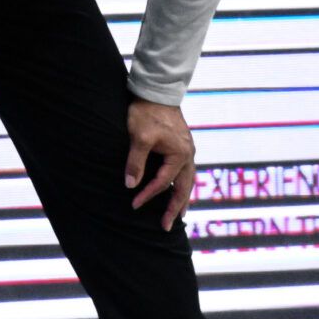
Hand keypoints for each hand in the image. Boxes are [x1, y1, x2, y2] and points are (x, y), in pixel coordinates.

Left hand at [124, 98, 196, 231]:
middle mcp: (188, 154)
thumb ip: (135, 162)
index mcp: (180, 154)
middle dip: (175, 208)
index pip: (163, 182)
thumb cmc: (147, 112)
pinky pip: (184, 171)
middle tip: (166, 227)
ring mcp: (187, 150)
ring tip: (177, 214)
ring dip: (181, 198)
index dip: (148, 195)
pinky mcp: (182, 145)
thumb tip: (130, 185)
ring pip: (187, 180)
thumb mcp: (139, 137)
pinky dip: (180, 184)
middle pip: (184, 188)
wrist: (156, 91)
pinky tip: (175, 188)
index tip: (134, 204)